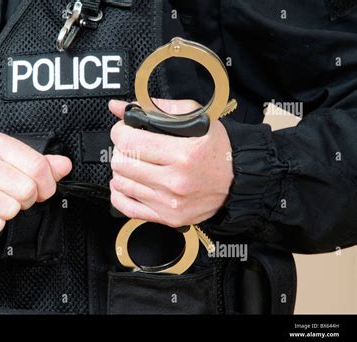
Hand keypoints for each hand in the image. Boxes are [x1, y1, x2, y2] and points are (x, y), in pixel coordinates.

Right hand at [0, 132, 71, 236]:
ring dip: (10, 212)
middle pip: (27, 190)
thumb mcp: (15, 162)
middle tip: (15, 196)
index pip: (38, 166)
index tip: (43, 190)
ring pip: (11, 209)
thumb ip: (43, 163)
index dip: (48, 184)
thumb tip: (65, 165)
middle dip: (27, 200)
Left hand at [109, 99, 233, 227]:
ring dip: (121, 170)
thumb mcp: (196, 117)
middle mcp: (176, 181)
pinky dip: (119, 194)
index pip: (130, 142)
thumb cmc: (218, 149)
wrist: (238, 181)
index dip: (120, 131)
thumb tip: (119, 107)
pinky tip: (127, 183)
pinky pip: (127, 208)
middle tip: (130, 145)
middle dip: (120, 149)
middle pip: (122, 163)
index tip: (124, 129)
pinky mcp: (168, 218)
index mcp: (183, 153)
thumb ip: (156, 108)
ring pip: (121, 183)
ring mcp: (170, 203)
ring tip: (133, 163)